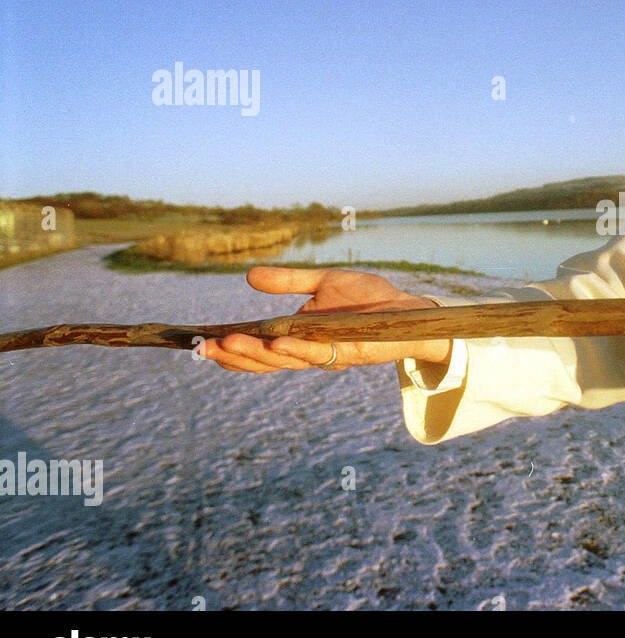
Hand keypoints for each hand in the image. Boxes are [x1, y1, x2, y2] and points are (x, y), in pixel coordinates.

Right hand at [202, 267, 451, 372]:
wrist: (410, 309)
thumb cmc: (369, 298)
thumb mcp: (322, 283)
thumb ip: (288, 281)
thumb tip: (249, 276)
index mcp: (298, 336)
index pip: (259, 348)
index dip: (232, 350)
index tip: (201, 344)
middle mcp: (308, 350)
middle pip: (266, 361)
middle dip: (235, 356)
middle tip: (204, 349)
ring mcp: (327, 354)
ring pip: (285, 361)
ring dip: (256, 354)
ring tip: (228, 344)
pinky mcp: (348, 353)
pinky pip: (318, 354)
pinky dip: (296, 349)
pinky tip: (277, 343)